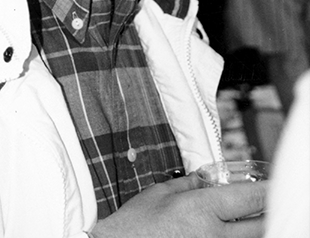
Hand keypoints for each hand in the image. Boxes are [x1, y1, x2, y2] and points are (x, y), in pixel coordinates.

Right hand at [91, 173, 267, 237]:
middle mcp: (215, 235)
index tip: (274, 186)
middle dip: (269, 213)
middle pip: (261, 225)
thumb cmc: (134, 225)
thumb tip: (207, 177)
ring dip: (255, 229)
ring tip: (250, 219)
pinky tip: (229, 233)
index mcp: (203, 210)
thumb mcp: (161, 193)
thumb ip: (190, 183)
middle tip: (267, 205)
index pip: (251, 197)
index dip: (268, 190)